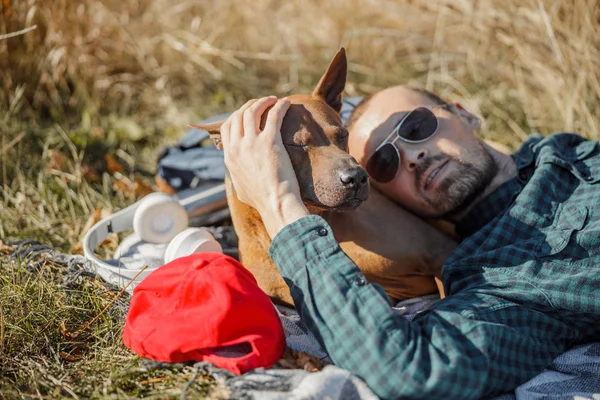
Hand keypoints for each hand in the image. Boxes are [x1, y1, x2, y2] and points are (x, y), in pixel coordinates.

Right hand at [220, 96, 308, 237]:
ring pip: (252, 111)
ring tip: (274, 100)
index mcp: (229, 157)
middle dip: (250, 105)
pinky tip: (285, 103)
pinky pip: (273, 115)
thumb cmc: (262, 201)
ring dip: (264, 102)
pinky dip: (279, 106)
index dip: (238, 116)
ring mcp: (252, 143)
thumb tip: (238, 176)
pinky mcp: (270, 141)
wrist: (275, 204)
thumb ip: (237, 176)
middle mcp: (237, 147)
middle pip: (238, 115)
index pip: (227, 127)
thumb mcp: (240, 189)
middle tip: (263, 104)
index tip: (249, 114)